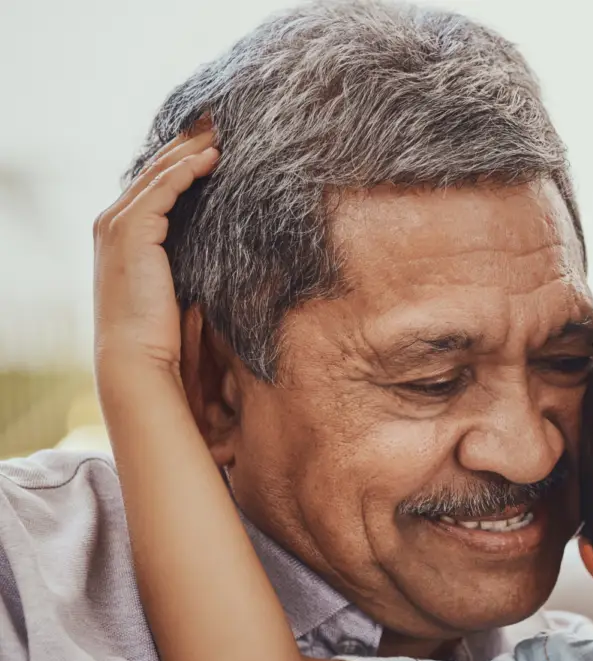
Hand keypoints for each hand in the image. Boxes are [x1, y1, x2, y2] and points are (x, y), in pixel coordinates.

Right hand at [93, 122, 217, 389]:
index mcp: (125, 231)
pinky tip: (213, 159)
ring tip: (224, 131)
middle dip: (189, 142)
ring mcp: (118, 223)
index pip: (156, 181)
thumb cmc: (163, 331)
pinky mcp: (130, 231)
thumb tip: (227, 249)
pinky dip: (187, 171)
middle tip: (222, 121)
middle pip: (156, 167)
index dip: (184, 158)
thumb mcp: (181, 283)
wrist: (138, 357)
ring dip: (191, 149)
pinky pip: (162, 189)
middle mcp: (115, 220)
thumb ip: (192, 257)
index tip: (217, 141)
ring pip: (159, 172)